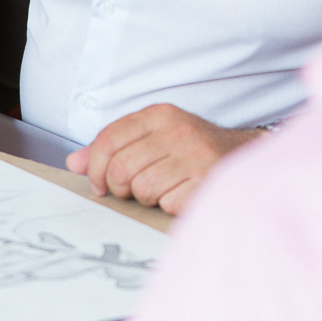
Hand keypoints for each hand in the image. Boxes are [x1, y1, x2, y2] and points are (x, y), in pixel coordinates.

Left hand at [65, 104, 263, 214]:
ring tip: (160, 190)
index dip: (96, 168)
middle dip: (120, 187)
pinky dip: (169, 206)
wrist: (247, 156)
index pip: (109, 139)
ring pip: (143, 188)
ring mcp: (198, 155)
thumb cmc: (190, 150)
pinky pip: (169, 203)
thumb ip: (112, 147)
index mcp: (160, 115)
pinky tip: (181, 195)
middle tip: (132, 190)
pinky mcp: (211, 180)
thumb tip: (74, 163)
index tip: (100, 185)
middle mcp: (179, 130)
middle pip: (122, 168)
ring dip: (146, 198)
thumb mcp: (152, 137)